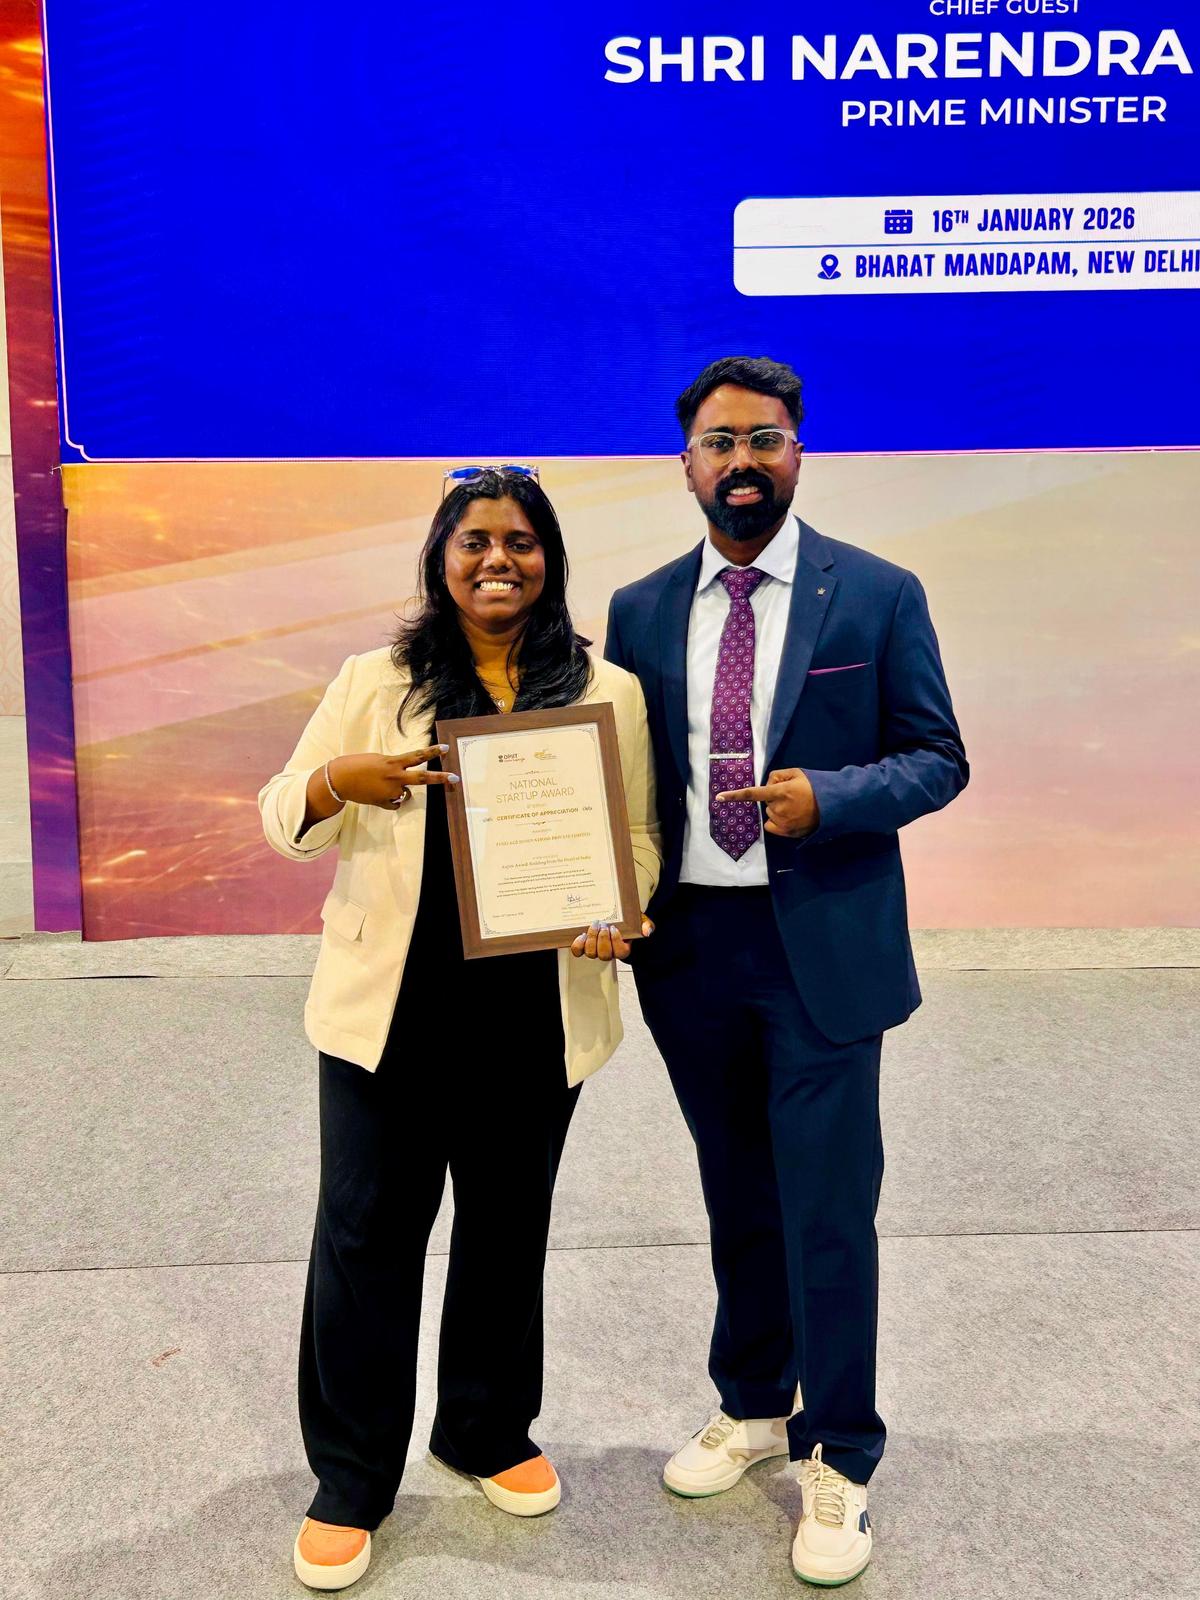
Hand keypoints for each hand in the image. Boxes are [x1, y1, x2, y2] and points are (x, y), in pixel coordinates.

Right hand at [329, 746, 459, 808]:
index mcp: (392, 762)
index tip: (446, 748)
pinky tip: (376, 794)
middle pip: (423, 778)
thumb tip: (404, 785)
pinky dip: (389, 800)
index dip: (433, 752)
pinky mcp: (384, 803)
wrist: (339, 779)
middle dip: (440, 778)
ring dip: (397, 790)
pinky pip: (394, 803)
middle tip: (456, 778)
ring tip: (379, 784)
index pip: (417, 756)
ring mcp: (391, 791)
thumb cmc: (357, 765)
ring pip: (405, 793)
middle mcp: (395, 777)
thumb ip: (395, 768)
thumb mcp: (379, 760)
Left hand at [570, 917, 654, 961]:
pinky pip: (578, 951)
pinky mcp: (584, 946)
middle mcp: (608, 953)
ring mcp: (595, 951)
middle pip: (604, 955)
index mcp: (623, 950)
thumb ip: (646, 925)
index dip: (615, 941)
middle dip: (602, 939)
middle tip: (603, 924)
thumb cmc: (629, 923)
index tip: (614, 927)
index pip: (620, 952)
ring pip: (591, 953)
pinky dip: (577, 944)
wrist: (616, 919)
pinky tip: (582, 934)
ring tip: (594, 925)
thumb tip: (647, 931)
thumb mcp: (641, 921)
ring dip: (591, 939)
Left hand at [715, 768, 818, 837]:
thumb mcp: (796, 773)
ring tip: (795, 806)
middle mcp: (778, 808)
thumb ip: (777, 775)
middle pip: (766, 802)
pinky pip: (772, 825)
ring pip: (770, 813)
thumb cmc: (814, 787)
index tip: (718, 797)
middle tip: (792, 796)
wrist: (832, 805)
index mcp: (780, 792)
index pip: (753, 793)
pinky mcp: (786, 832)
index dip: (735, 795)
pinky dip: (776, 821)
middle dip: (774, 798)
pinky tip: (790, 816)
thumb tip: (767, 783)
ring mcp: (782, 822)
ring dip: (777, 809)